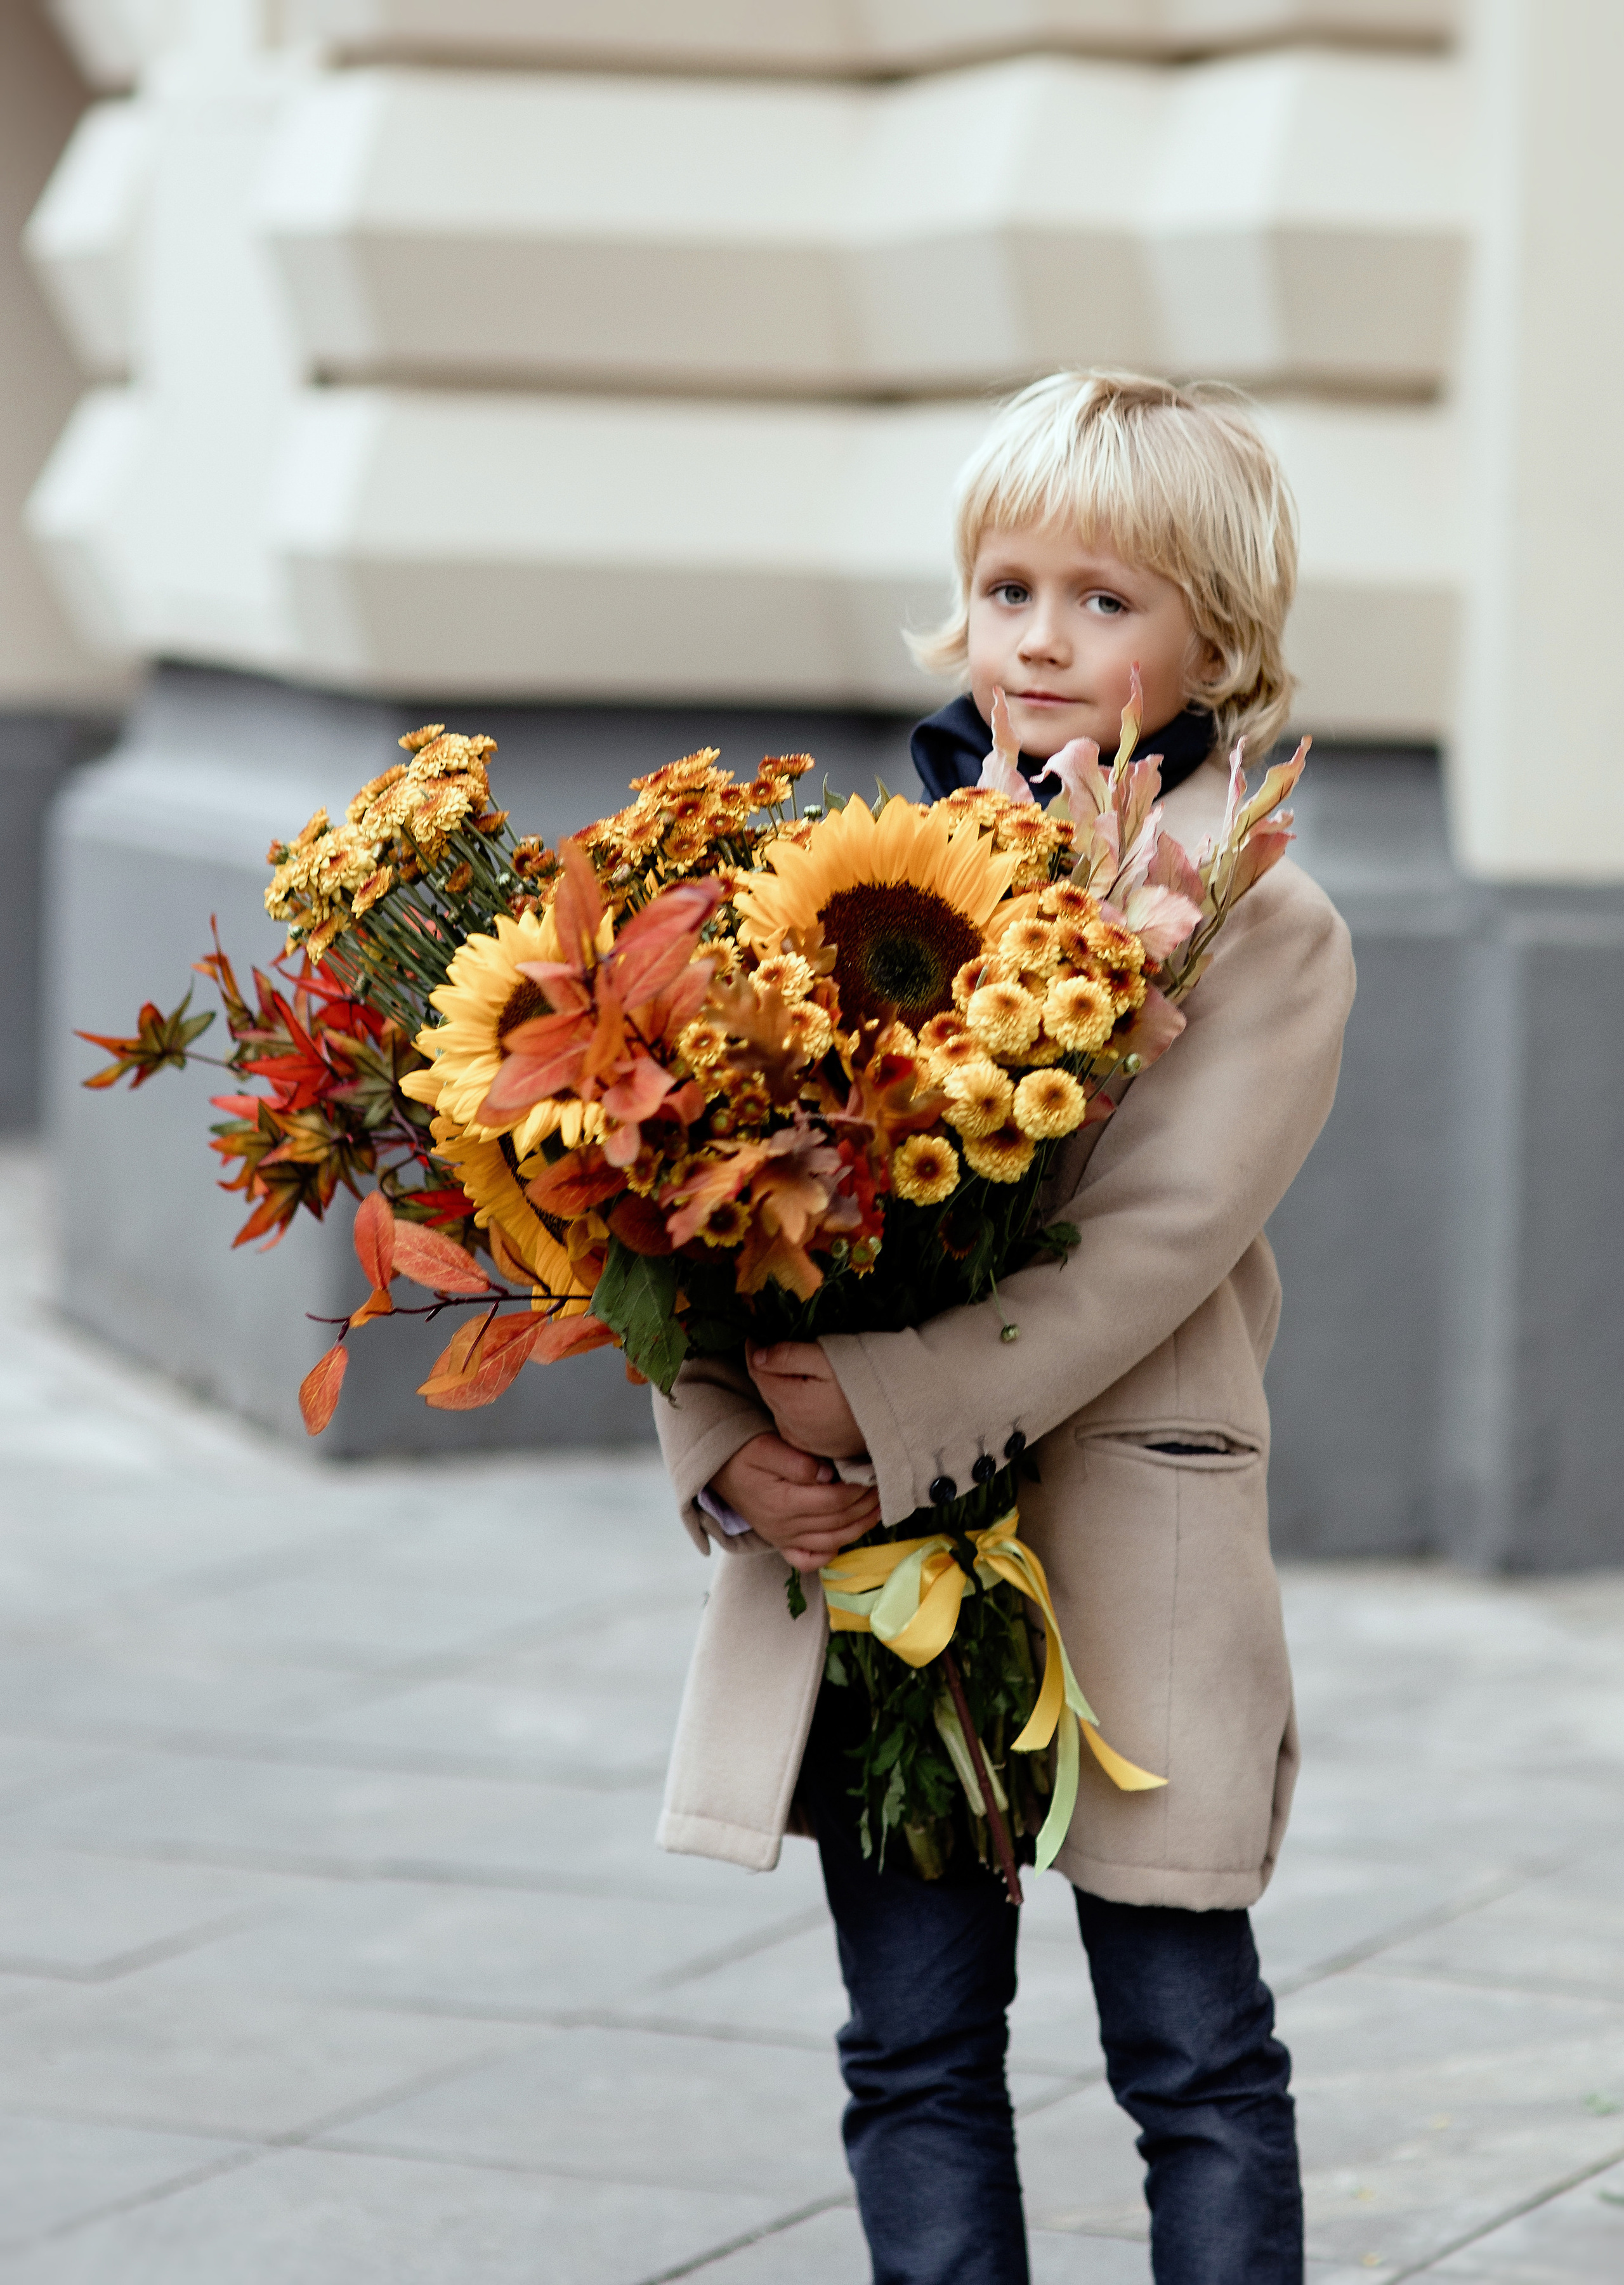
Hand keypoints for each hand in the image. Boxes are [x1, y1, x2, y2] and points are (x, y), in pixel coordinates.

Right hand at [712, 1432, 879, 1572]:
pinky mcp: (781, 1542)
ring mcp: (782, 1538)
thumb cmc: (743, 1454)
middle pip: (837, 1521)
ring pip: (831, 1541)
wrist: (717, 1471)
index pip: (833, 1501)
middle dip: (866, 1506)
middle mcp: (784, 1527)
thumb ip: (797, 1461)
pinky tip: (845, 1538)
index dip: (859, 1490)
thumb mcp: (765, 1447)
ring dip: (859, 1527)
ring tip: (877, 1509)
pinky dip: (830, 1553)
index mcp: (783, 1503)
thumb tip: (828, 1474)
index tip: (874, 1475)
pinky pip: (809, 1559)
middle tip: (884, 1489)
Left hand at [747, 1341, 866, 1459]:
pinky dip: (793, 1407)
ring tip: (795, 1369)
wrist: (900, 1414)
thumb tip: (756, 1355)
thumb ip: (788, 1355)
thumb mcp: (827, 1358)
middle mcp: (790, 1426)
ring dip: (780, 1388)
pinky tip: (808, 1393)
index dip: (754, 1351)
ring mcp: (802, 1441)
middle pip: (767, 1390)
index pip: (757, 1373)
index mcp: (790, 1402)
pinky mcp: (815, 1448)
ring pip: (778, 1407)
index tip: (754, 1336)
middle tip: (773, 1346)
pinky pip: (792, 1423)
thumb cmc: (867, 1380)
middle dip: (768, 1369)